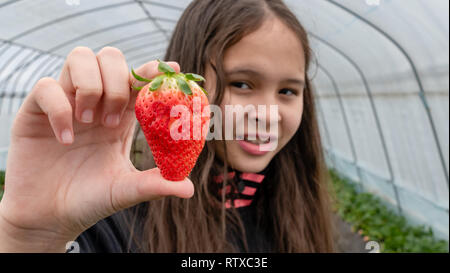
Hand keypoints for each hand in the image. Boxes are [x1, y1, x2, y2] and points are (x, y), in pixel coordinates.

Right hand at [0, 47, 193, 251]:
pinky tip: (66, 139)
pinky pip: (47, 87)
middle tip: (114, 120)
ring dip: (91, 86)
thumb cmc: (90, 200)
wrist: (50, 218)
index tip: (172, 70)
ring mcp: (67, 102)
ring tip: (90, 122)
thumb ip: (154, 185)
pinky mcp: (36, 111)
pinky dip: (60, 108)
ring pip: (80, 58)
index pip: (138, 79)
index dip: (153, 70)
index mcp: (121, 116)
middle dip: (118, 81)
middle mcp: (96, 103)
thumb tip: (189, 188)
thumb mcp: (126, 191)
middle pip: (111, 57)